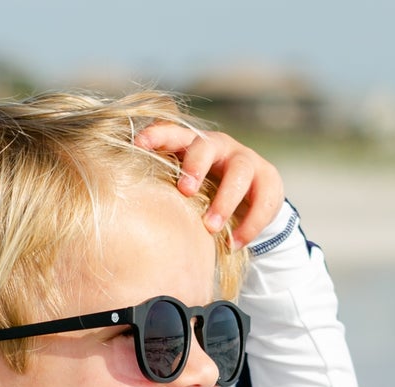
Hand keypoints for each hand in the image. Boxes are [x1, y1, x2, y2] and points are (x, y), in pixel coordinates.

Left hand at [134, 122, 284, 248]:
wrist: (249, 204)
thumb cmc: (205, 198)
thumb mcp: (187, 192)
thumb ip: (167, 192)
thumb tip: (125, 213)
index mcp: (194, 147)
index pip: (175, 134)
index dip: (158, 136)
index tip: (138, 144)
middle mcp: (221, 148)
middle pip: (208, 146)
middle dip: (195, 167)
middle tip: (185, 190)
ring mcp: (247, 162)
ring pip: (239, 173)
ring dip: (224, 201)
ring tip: (211, 228)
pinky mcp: (269, 180)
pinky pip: (263, 201)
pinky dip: (249, 225)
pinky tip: (235, 244)